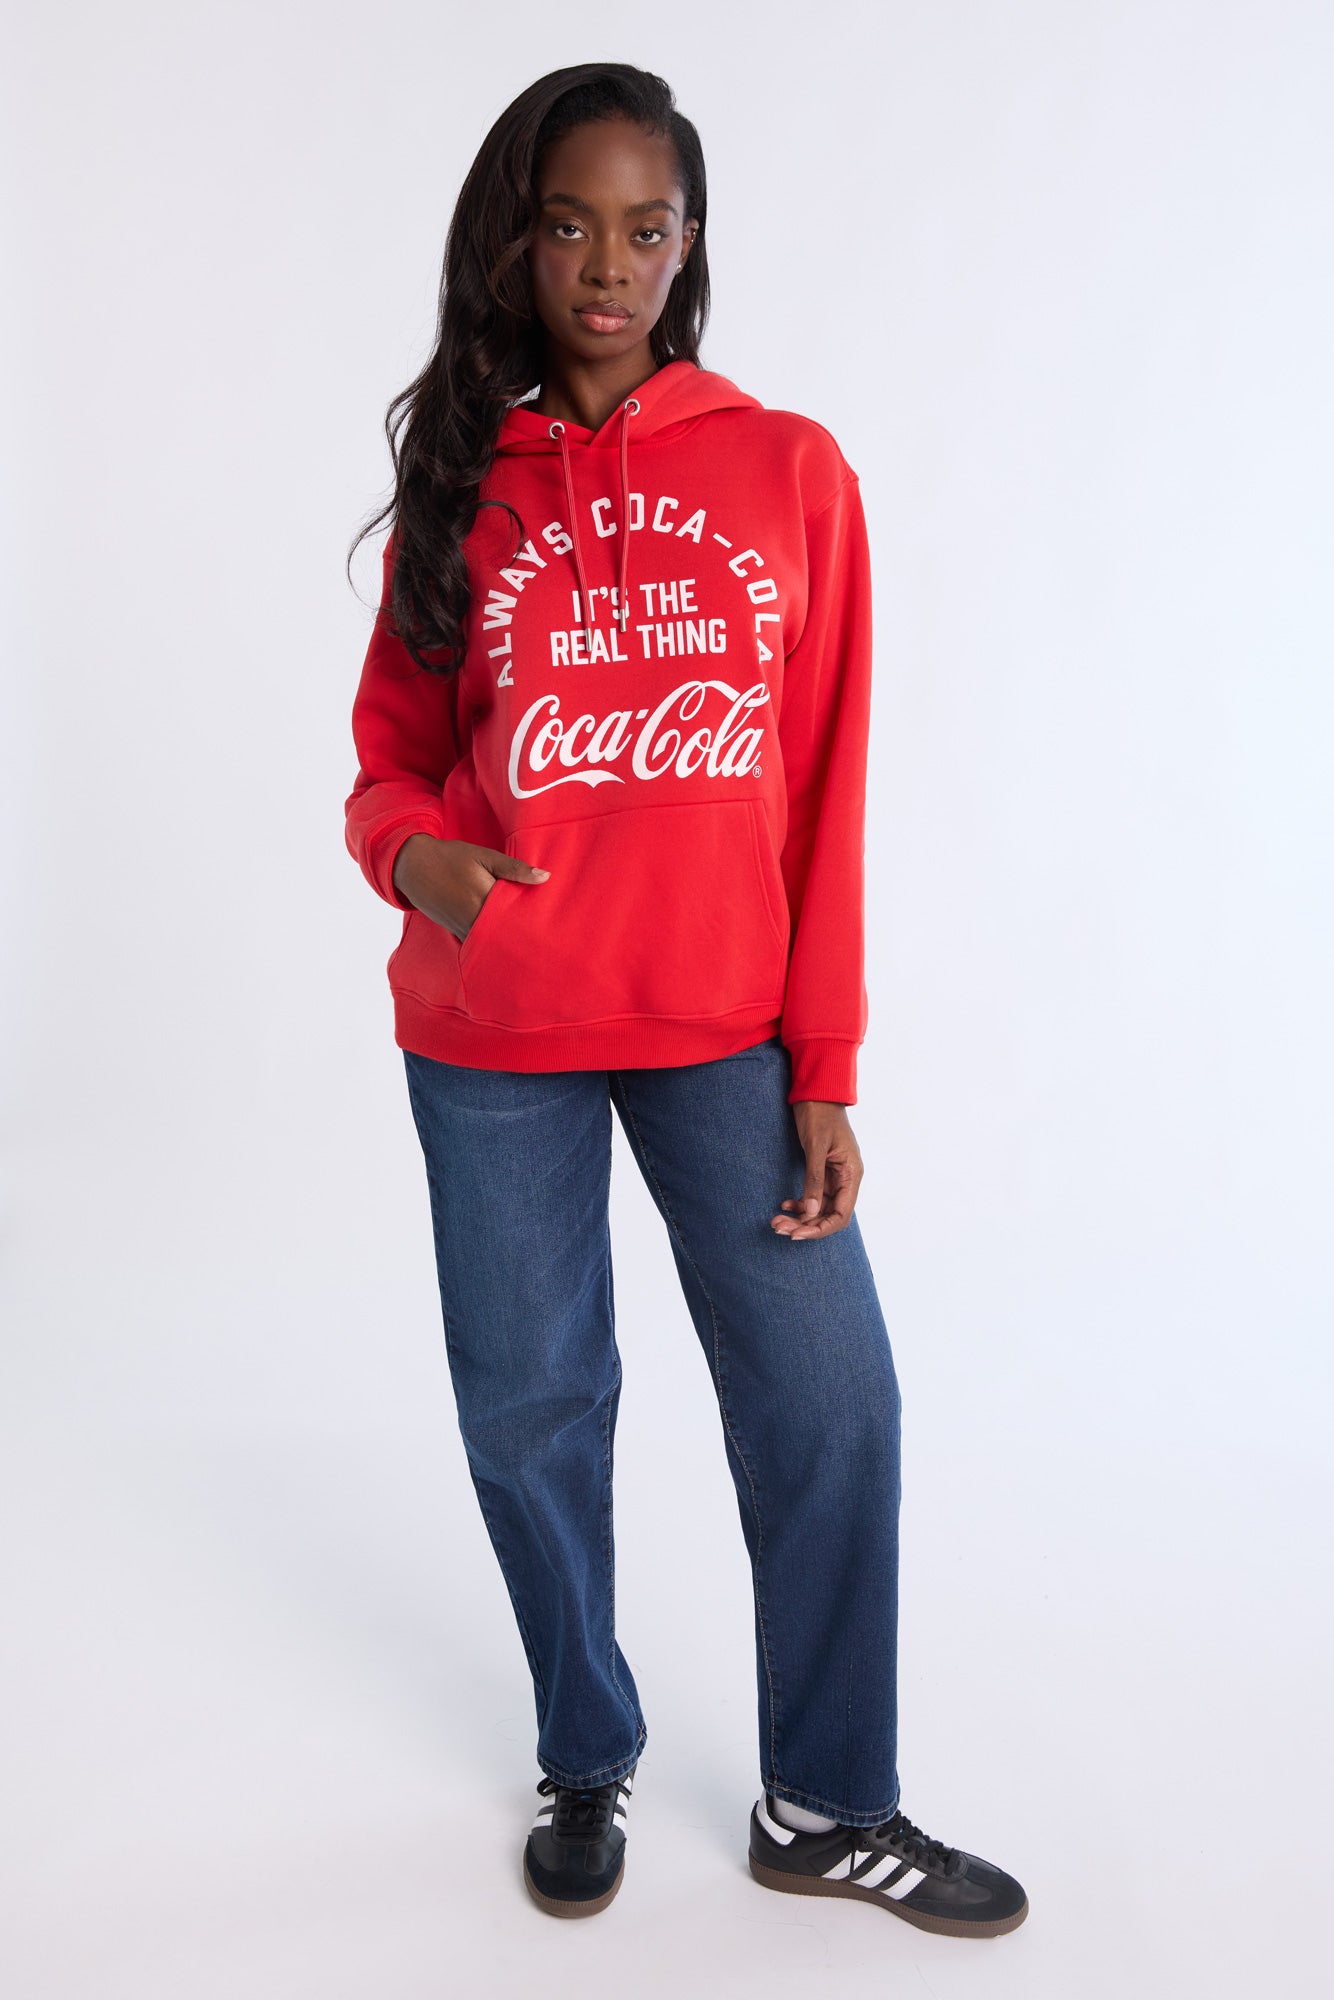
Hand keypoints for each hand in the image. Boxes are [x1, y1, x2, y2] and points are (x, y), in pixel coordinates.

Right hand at [392, 834, 548, 940]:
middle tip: (550, 944)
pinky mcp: (456, 933)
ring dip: (510, 942)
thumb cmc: (451, 857)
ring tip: (532, 945)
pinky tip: (506, 941)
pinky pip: (480, 943)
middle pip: (508, 936)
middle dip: (526, 938)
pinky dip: (493, 943)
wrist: (412, 866)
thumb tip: (545, 877)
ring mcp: (463, 930)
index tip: (554, 929)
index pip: (518, 917)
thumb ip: (514, 869)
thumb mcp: (484, 856)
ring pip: (493, 943)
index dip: (536, 924)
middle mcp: (473, 920)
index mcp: (484, 899)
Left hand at [772, 1101, 863, 1239]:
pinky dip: (799, 1203)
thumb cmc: (819, 1114)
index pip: (841, 1215)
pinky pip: (814, 1195)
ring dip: (799, 1217)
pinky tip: (783, 1204)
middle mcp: (846, 1178)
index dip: (820, 1229)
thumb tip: (810, 1212)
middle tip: (778, 1227)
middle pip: (828, 1214)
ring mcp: (835, 1175)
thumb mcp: (815, 1147)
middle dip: (804, 1225)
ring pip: (818, 1207)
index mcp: (851, 1174)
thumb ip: (814, 1179)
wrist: (817, 1091)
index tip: (797, 1234)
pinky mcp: (823, 1170)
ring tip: (776, 1221)